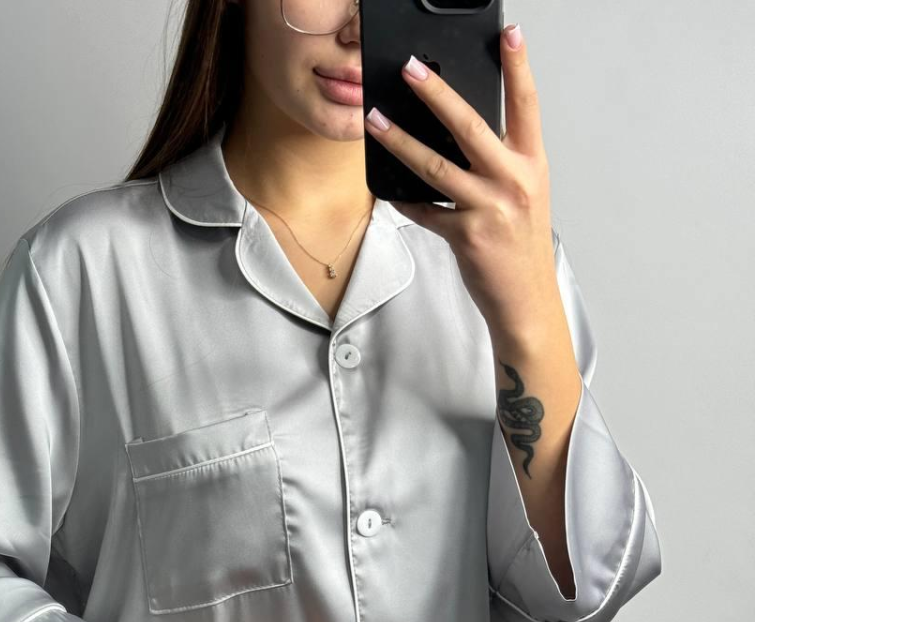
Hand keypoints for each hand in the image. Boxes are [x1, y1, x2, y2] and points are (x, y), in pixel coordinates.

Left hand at [363, 24, 566, 348]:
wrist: (525, 301)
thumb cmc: (521, 248)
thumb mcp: (524, 196)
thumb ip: (500, 164)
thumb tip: (459, 136)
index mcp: (530, 165)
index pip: (526, 105)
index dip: (518, 66)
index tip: (509, 34)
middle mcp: (512, 181)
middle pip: (470, 125)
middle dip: (436, 93)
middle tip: (410, 69)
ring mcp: (488, 208)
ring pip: (435, 166)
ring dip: (400, 141)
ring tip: (376, 122)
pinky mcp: (464, 235)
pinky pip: (424, 211)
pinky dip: (404, 201)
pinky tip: (388, 190)